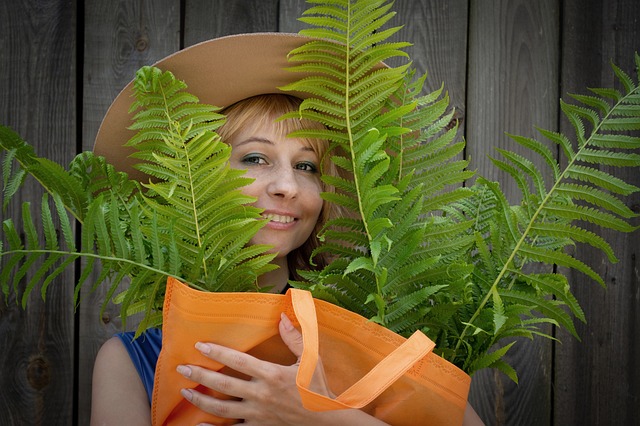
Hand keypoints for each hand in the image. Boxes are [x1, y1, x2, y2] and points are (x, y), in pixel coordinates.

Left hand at [176, 313, 331, 424]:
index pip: (238, 361)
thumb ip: (295, 337)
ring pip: (222, 408)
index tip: (199, 345)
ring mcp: (258, 414)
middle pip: (223, 384)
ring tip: (185, 391)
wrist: (326, 422)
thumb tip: (282, 316)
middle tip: (182, 368)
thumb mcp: (311, 359)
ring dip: (201, 400)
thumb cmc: (317, 388)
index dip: (217, 352)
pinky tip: (198, 425)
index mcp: (272, 374)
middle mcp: (261, 394)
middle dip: (199, 375)